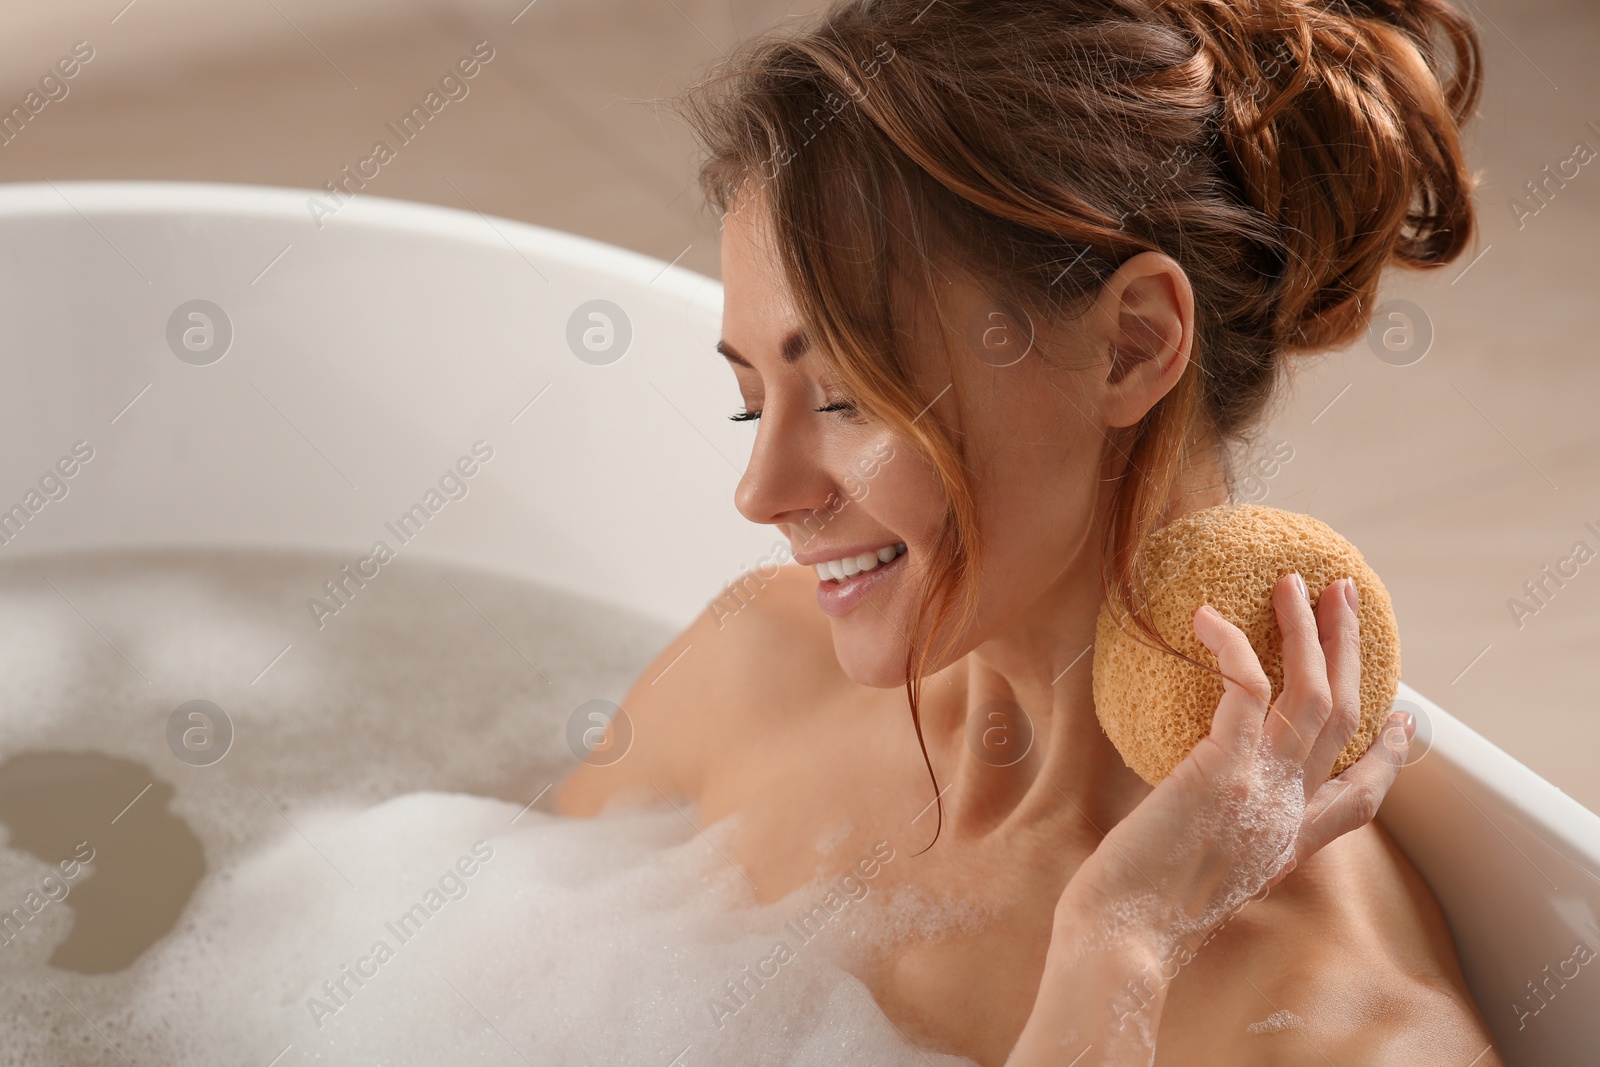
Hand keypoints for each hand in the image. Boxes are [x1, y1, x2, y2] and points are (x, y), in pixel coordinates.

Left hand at [1061, 571, 1411, 950]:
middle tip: (1345, 600)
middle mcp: (1290, 816)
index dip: (1389, 757)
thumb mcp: (1198, 876)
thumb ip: (1214, 838)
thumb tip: (1187, 805)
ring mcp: (1263, 789)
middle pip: (1345, 721)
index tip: (1403, 722)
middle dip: (1350, 654)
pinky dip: (1234, 643)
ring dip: (1308, 629)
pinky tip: (1208, 616)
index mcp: (1289, 845)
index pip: (1359, 800)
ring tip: (1296, 582)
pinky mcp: (1225, 768)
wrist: (1125, 937)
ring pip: (1313, 692)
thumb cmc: (1137, 913)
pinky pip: (1246, 685)